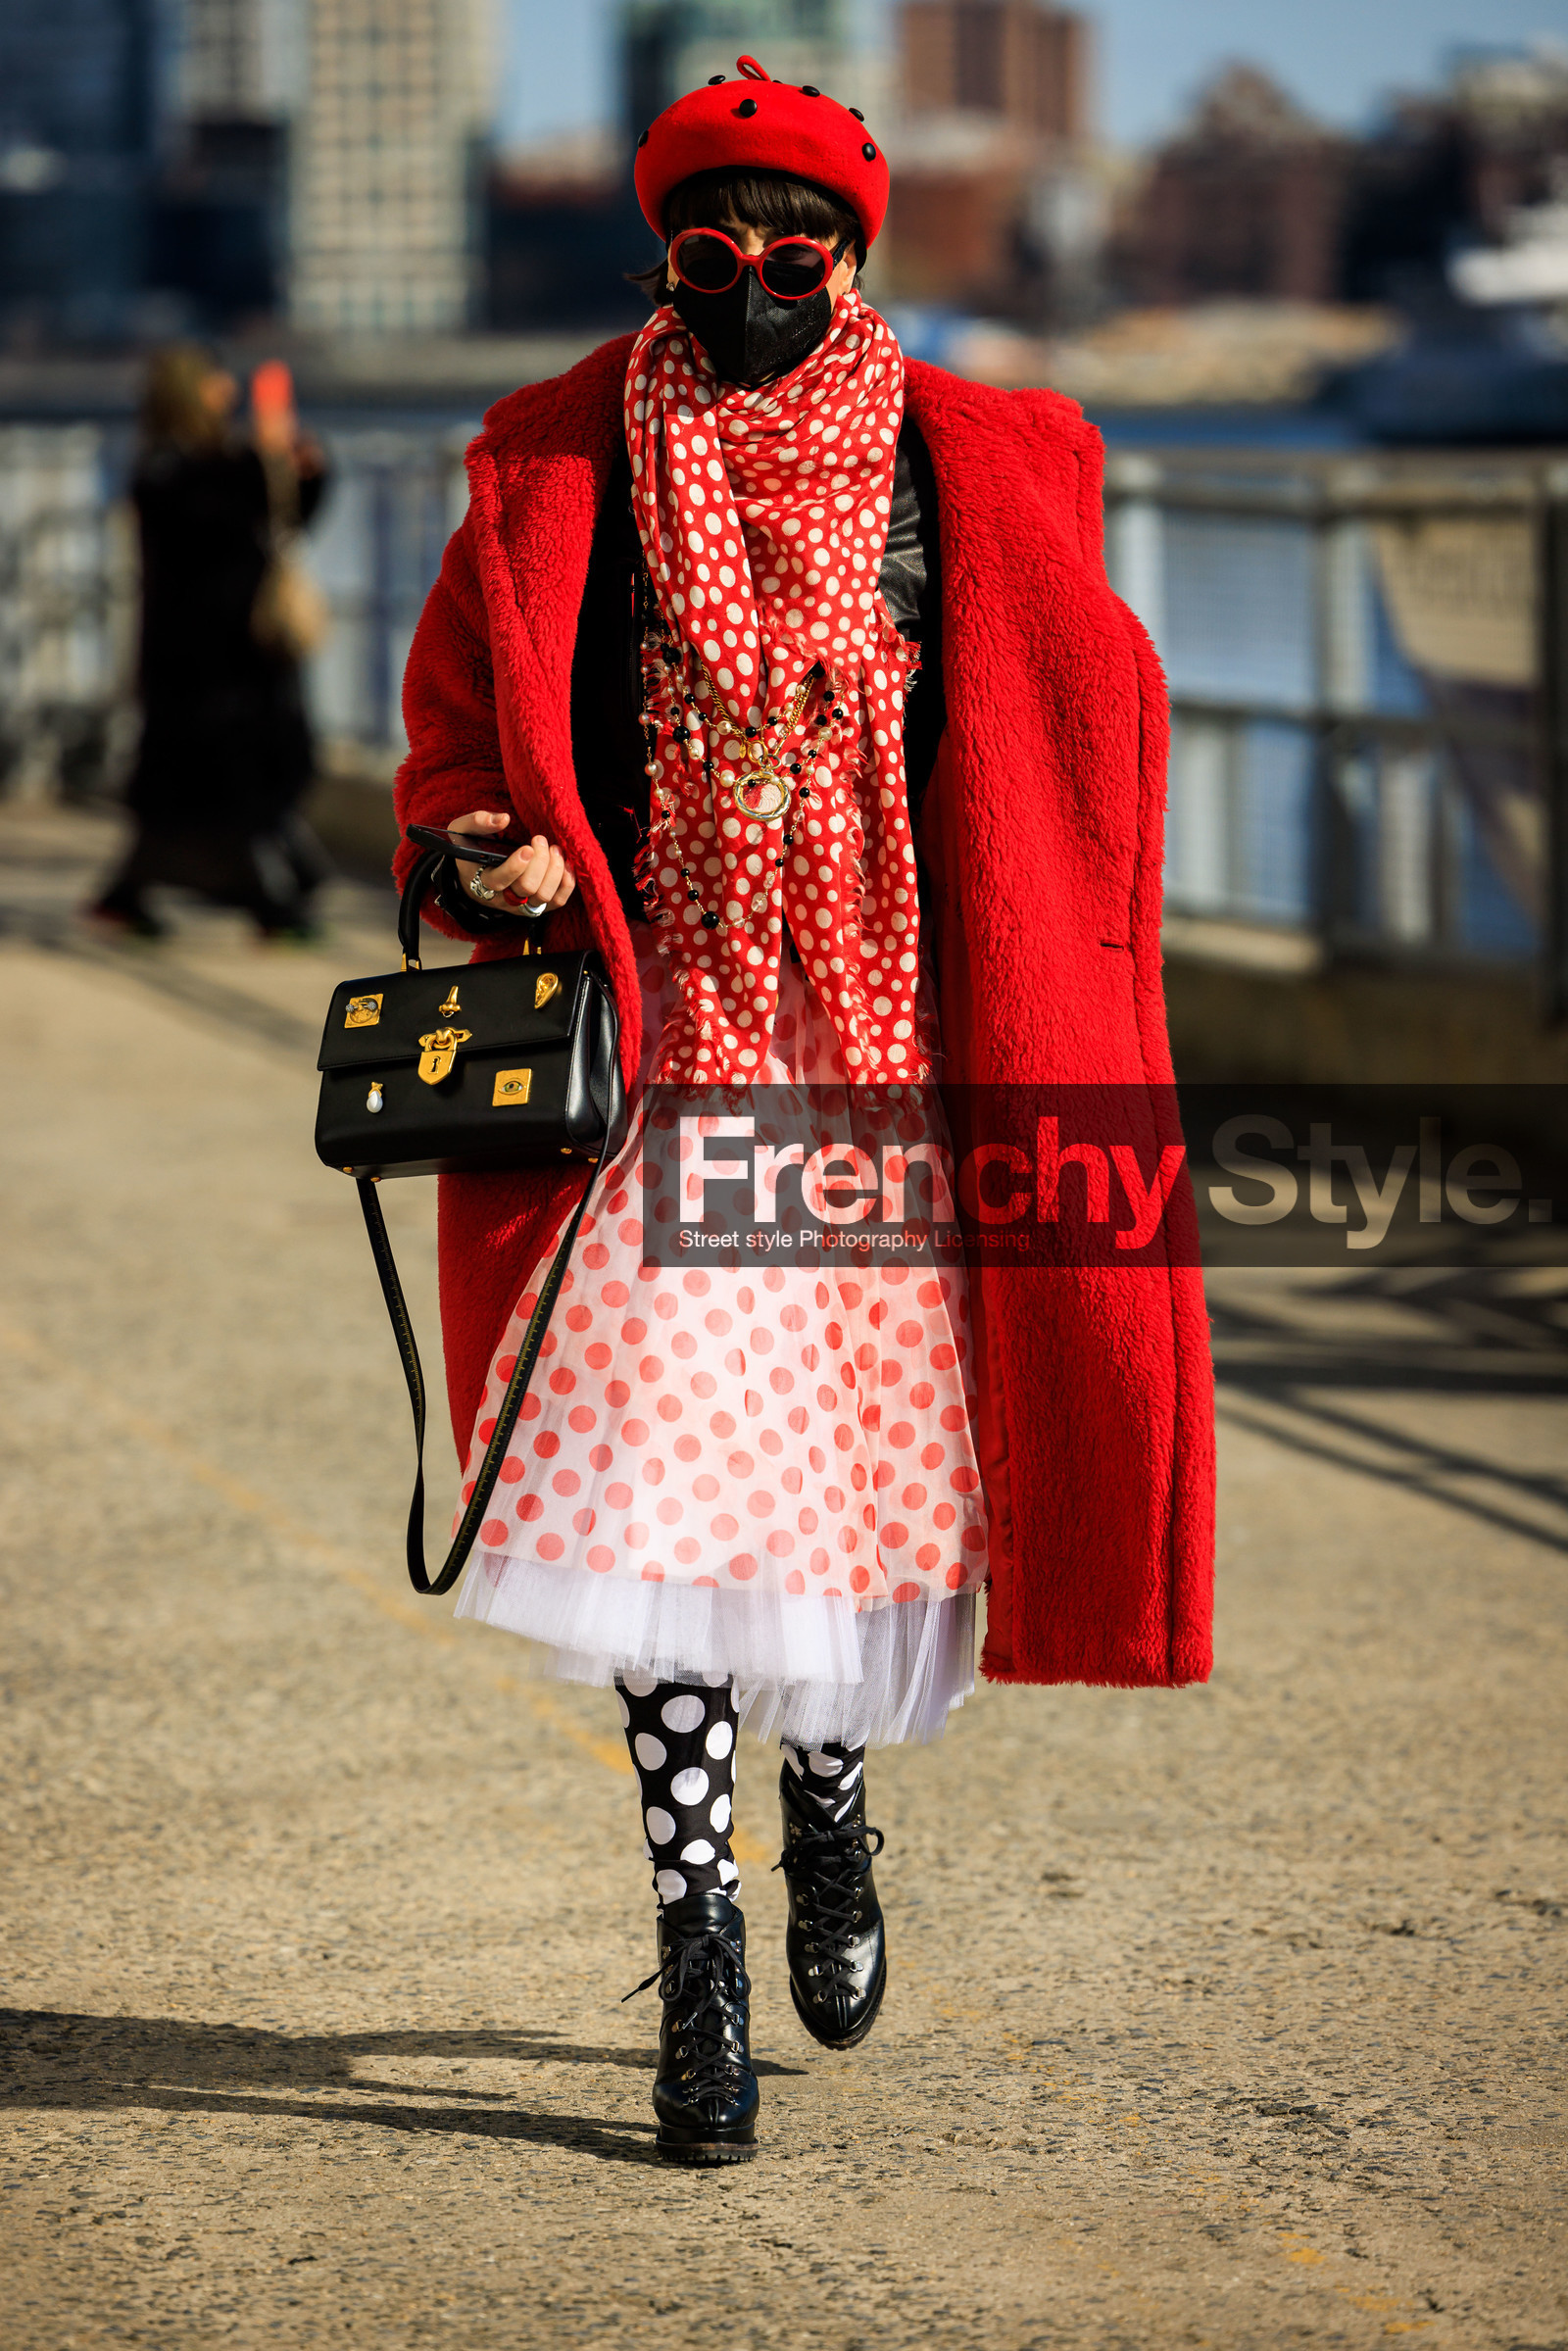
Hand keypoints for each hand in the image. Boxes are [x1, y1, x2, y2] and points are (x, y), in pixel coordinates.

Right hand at [448, 811, 575, 914]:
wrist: (476, 873)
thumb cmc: (471, 849)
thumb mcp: (463, 831)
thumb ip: (478, 822)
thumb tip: (503, 819)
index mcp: (482, 879)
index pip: (499, 881)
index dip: (516, 866)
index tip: (528, 847)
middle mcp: (503, 897)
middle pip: (526, 888)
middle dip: (540, 862)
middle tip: (540, 840)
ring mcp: (521, 905)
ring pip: (543, 896)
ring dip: (554, 870)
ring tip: (554, 849)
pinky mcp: (537, 905)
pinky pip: (557, 901)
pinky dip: (566, 884)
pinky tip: (565, 864)